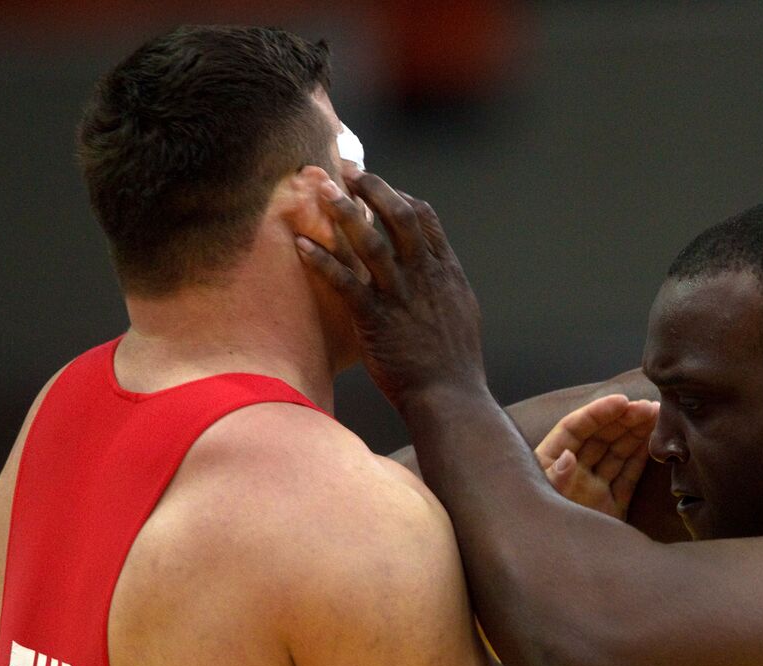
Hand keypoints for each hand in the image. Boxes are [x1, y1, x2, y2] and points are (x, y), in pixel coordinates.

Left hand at [296, 174, 484, 410]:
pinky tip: (302, 244)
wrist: (450, 397)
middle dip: (372, 188)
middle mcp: (424, 277)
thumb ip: (444, 285)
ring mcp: (400, 297)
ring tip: (320, 189)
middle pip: (398, 216)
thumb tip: (436, 269)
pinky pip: (345, 282)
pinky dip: (322, 261)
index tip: (378, 187)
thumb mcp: (461, 313)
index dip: (398, 196)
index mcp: (445, 272)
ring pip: (370, 242)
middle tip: (347, 171)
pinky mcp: (375, 320)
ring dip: (343, 212)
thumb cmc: (454, 363)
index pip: (424, 218)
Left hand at [536, 394, 658, 520]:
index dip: (597, 412)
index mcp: (548, 465)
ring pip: (617, 453)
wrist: (555, 583)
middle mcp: (572, 473)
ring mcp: (593, 490)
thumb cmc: (540, 531)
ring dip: (636, 433)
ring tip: (657, 414)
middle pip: (599, 437)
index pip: (574, 428)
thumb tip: (567, 457)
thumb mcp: (544, 503)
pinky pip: (627, 477)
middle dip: (624, 418)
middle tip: (649, 406)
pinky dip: (640, 458)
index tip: (622, 401)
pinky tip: (653, 440)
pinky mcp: (611, 508)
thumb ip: (555, 480)